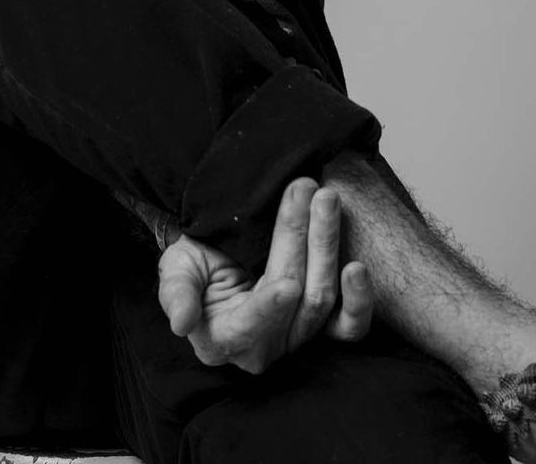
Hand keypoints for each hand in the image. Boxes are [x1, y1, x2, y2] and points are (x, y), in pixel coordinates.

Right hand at [157, 178, 372, 374]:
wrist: (220, 259)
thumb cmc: (195, 266)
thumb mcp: (176, 271)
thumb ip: (177, 294)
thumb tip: (180, 322)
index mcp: (223, 338)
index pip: (252, 321)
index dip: (269, 302)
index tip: (285, 284)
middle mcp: (265, 347)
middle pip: (294, 297)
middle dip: (300, 239)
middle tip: (304, 189)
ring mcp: (298, 337)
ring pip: (322, 299)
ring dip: (326, 244)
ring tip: (325, 198)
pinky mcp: (322, 326)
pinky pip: (349, 326)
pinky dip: (358, 299)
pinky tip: (358, 266)